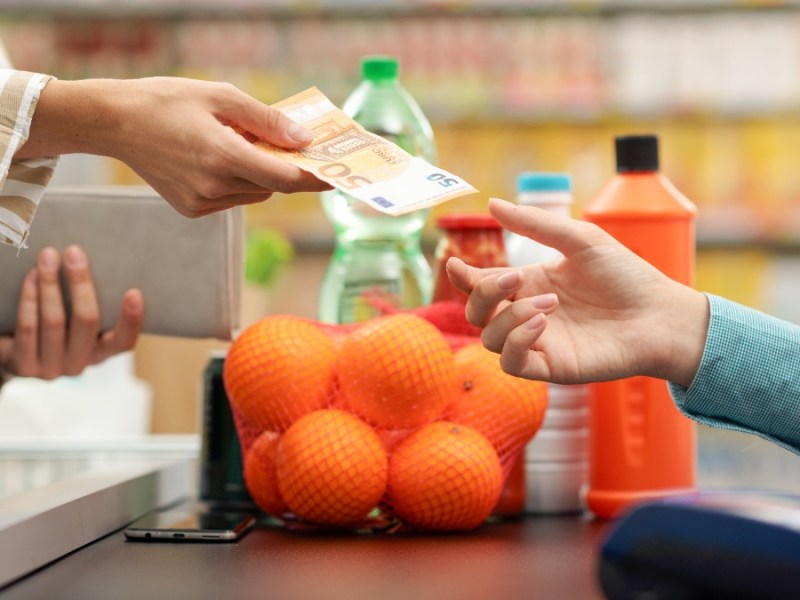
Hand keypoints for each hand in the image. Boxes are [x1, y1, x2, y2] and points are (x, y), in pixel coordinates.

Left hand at [0, 245, 142, 380]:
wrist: (16, 353)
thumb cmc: (55, 326)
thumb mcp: (76, 322)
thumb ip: (90, 303)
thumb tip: (90, 259)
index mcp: (102, 353)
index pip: (124, 342)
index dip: (131, 320)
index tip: (134, 292)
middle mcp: (80, 364)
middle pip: (86, 321)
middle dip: (80, 283)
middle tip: (74, 252)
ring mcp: (51, 368)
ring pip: (54, 321)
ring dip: (50, 283)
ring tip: (48, 256)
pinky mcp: (24, 365)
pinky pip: (29, 326)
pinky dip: (30, 297)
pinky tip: (32, 276)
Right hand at [18, 77, 331, 216]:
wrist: (116, 123)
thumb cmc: (168, 101)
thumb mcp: (221, 96)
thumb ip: (266, 120)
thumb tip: (304, 139)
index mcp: (221, 156)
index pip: (284, 177)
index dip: (315, 177)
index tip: (338, 174)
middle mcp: (213, 187)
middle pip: (272, 185)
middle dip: (287, 167)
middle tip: (299, 147)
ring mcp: (202, 203)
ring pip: (255, 193)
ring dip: (262, 174)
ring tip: (248, 145)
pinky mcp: (193, 211)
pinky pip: (234, 198)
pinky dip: (239, 181)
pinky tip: (223, 158)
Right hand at [445, 198, 708, 387]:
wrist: (661, 314)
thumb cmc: (626, 275)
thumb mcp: (579, 239)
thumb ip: (534, 224)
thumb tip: (491, 203)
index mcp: (529, 285)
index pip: (481, 284)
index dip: (462, 277)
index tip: (454, 263)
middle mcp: (527, 314)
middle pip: (476, 313)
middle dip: (483, 294)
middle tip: (515, 277)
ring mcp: (537, 343)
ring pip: (489, 339)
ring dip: (508, 317)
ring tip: (548, 304)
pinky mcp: (551, 368)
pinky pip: (512, 363)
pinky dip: (516, 342)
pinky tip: (541, 324)